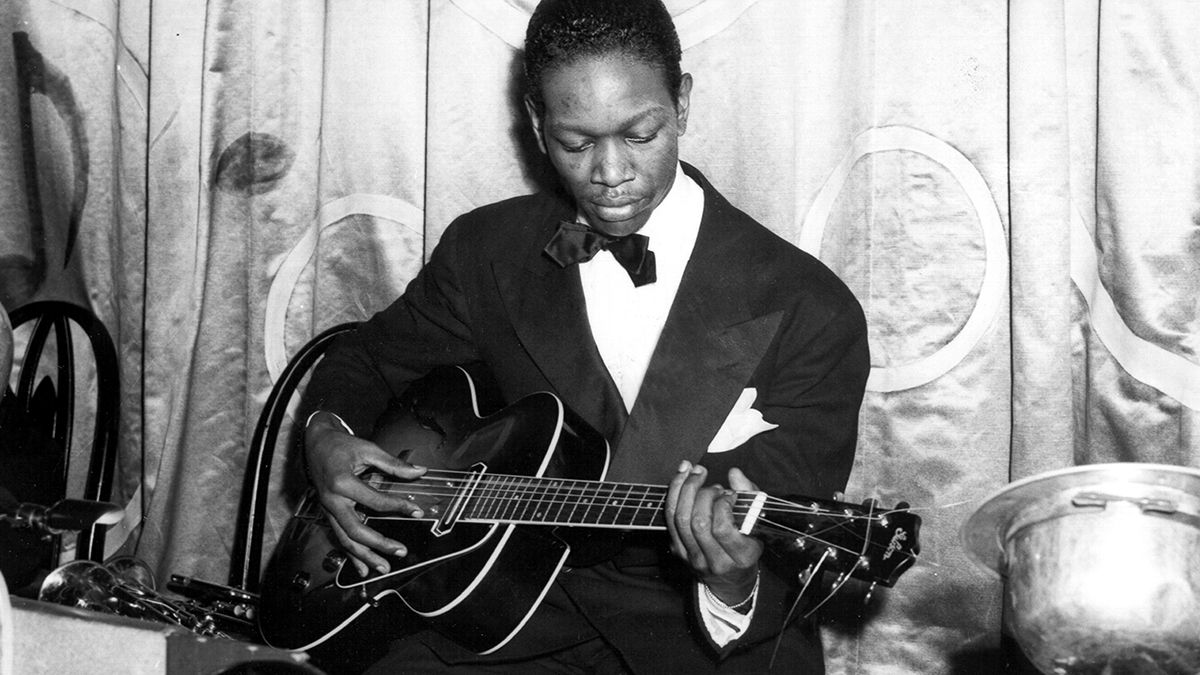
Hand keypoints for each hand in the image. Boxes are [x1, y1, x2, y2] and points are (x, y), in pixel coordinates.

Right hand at [305, 412, 427, 575]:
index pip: (375, 501)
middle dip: (379, 544)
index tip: (416, 512)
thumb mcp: (368, 449)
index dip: (398, 507)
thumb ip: (394, 464)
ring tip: (384, 567)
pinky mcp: (328, 514)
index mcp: (342, 482)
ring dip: (364, 556)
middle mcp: (332, 500)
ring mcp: (328, 510)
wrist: (315, 443)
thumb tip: (419, 471)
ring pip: (345, 540)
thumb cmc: (340, 446)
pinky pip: (339, 538)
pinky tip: (363, 570)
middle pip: (356, 530)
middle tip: (400, 550)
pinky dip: (351, 556)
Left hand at [665, 461, 763, 605]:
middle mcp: (714, 561)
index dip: (723, 505)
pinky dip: (674, 494)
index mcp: (740, 557)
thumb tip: (734, 473)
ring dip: (686, 489)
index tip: (730, 495)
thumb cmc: (747, 546)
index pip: (722, 529)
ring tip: (697, 474)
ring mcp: (693, 558)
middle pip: (698, 522)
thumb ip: (750, 495)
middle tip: (714, 484)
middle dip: (703, 494)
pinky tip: (682, 477)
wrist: (730, 580)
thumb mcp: (757, 524)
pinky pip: (669, 519)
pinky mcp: (677, 551)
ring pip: (680, 519)